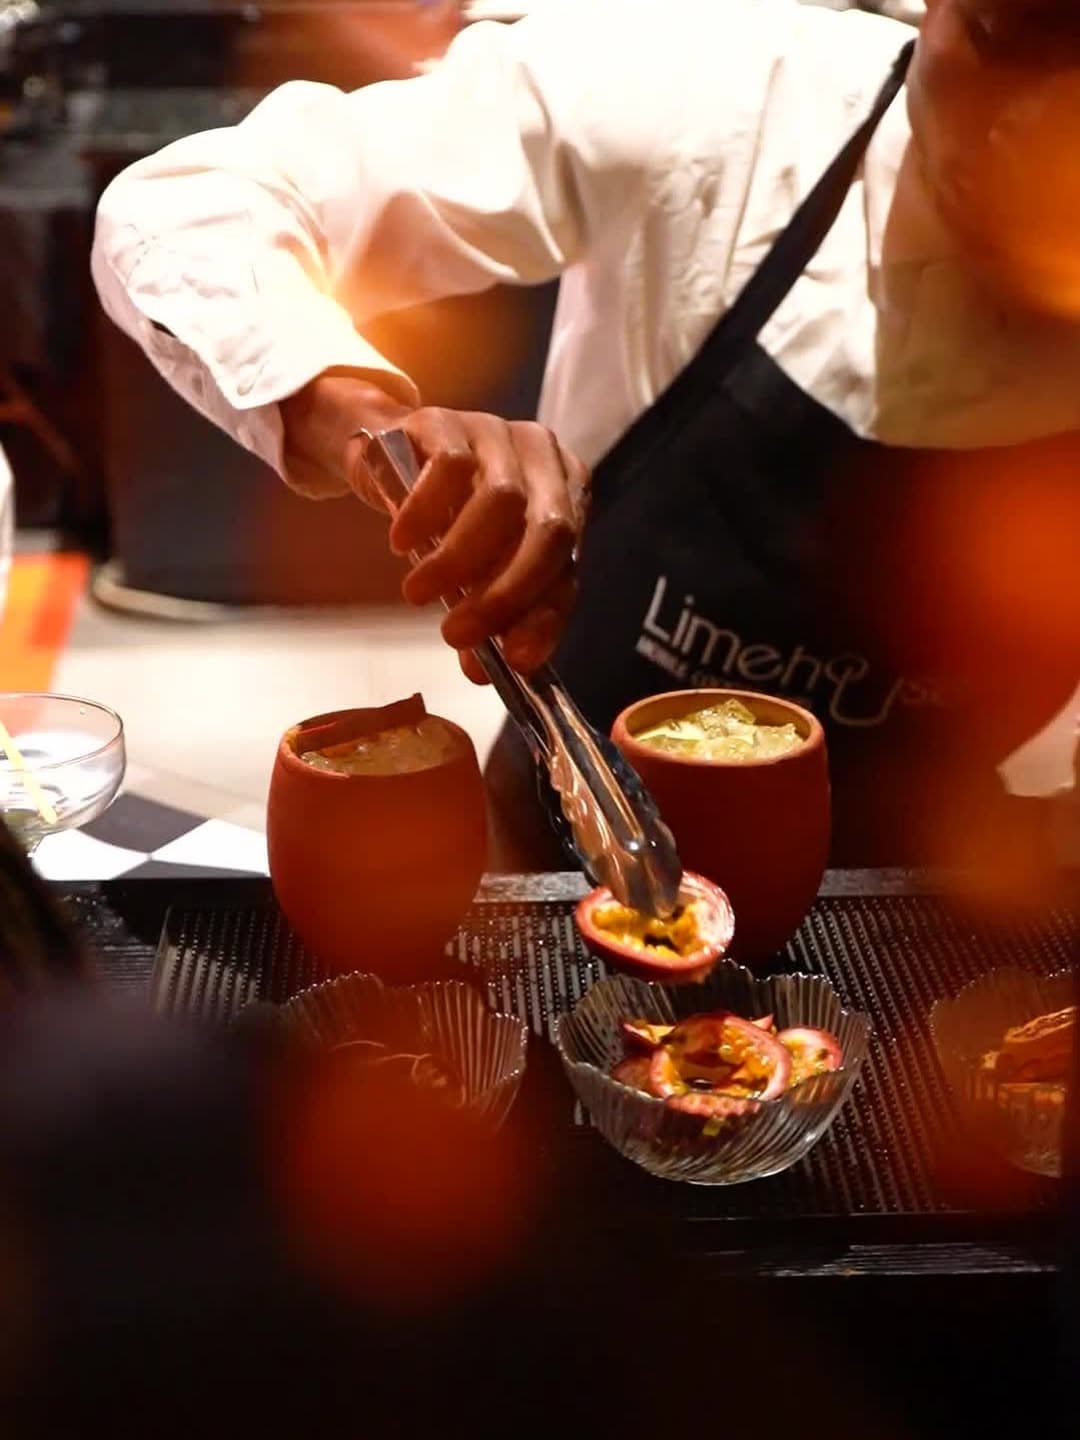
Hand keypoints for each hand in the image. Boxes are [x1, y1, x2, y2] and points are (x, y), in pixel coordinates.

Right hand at [281, 373, 588, 679]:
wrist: (389, 454)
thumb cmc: (446, 518)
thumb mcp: (475, 571)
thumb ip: (488, 617)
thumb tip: (480, 673)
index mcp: (568, 497)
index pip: (568, 565)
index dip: (543, 616)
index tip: (513, 659)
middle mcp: (544, 460)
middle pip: (549, 529)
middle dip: (504, 592)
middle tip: (456, 633)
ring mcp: (498, 433)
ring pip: (500, 500)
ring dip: (457, 559)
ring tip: (417, 594)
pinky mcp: (449, 420)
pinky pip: (448, 467)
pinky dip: (424, 513)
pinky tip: (401, 542)